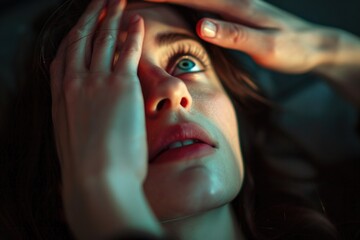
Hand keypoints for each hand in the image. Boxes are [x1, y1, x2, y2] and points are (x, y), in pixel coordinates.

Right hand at [51, 0, 159, 237]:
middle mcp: (74, 84)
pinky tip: (136, 19)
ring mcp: (96, 82)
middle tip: (98, 0)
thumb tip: (90, 122)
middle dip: (90, 17)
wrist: (96, 182)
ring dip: (111, 15)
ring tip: (117, 0)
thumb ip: (80, 123)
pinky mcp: (120, 85)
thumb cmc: (88, 171)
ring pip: (103, 38)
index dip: (73, 37)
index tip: (81, 26)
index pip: (64, 57)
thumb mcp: (74, 143)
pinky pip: (127, 50)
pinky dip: (132, 32)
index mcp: (61, 98)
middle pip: (81, 40)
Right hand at [144, 0, 337, 73]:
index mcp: (235, 6)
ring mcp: (231, 6)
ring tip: (143, 1)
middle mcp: (230, 0)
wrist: (312, 45)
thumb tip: (200, 24)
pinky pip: (200, 5)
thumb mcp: (265, 46)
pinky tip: (172, 7)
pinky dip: (180, 4)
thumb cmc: (291, 48)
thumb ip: (233, 35)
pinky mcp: (232, 14)